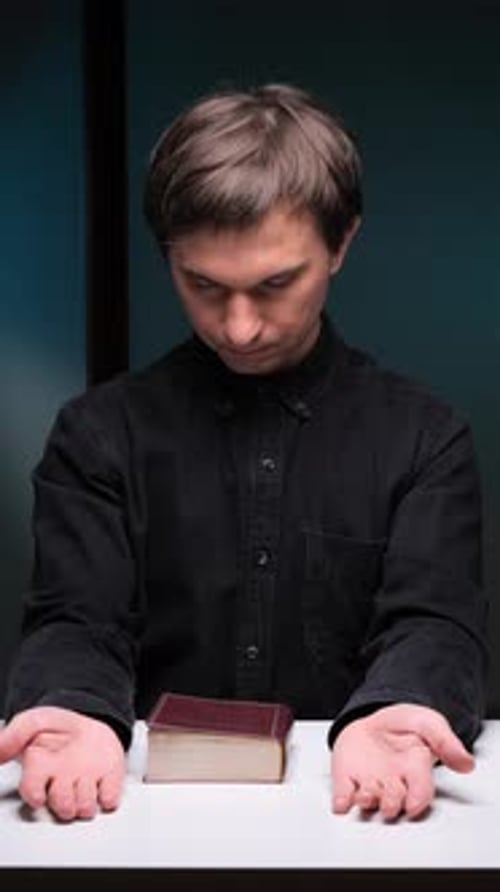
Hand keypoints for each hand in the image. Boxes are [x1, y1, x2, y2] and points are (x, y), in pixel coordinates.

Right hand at [0, 706, 125, 820]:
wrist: (90, 723)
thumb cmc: (59, 728)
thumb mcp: (35, 721)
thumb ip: (14, 734)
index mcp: (41, 769)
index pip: (32, 790)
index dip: (35, 795)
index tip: (39, 795)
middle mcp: (62, 783)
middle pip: (62, 805)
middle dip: (65, 799)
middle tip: (67, 782)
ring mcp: (85, 785)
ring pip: (84, 807)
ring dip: (86, 798)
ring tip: (86, 780)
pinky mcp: (107, 784)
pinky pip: (110, 798)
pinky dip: (109, 793)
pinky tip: (103, 781)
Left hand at [330, 703, 473, 819]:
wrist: (375, 719)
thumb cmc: (404, 726)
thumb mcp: (427, 722)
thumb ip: (444, 740)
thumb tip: (466, 763)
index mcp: (415, 770)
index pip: (420, 790)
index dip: (417, 799)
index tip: (414, 805)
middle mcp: (393, 782)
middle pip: (394, 801)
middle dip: (391, 803)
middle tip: (389, 802)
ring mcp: (369, 782)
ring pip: (369, 801)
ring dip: (367, 800)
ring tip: (365, 794)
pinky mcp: (347, 779)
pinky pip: (343, 795)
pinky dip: (341, 801)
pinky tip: (341, 803)